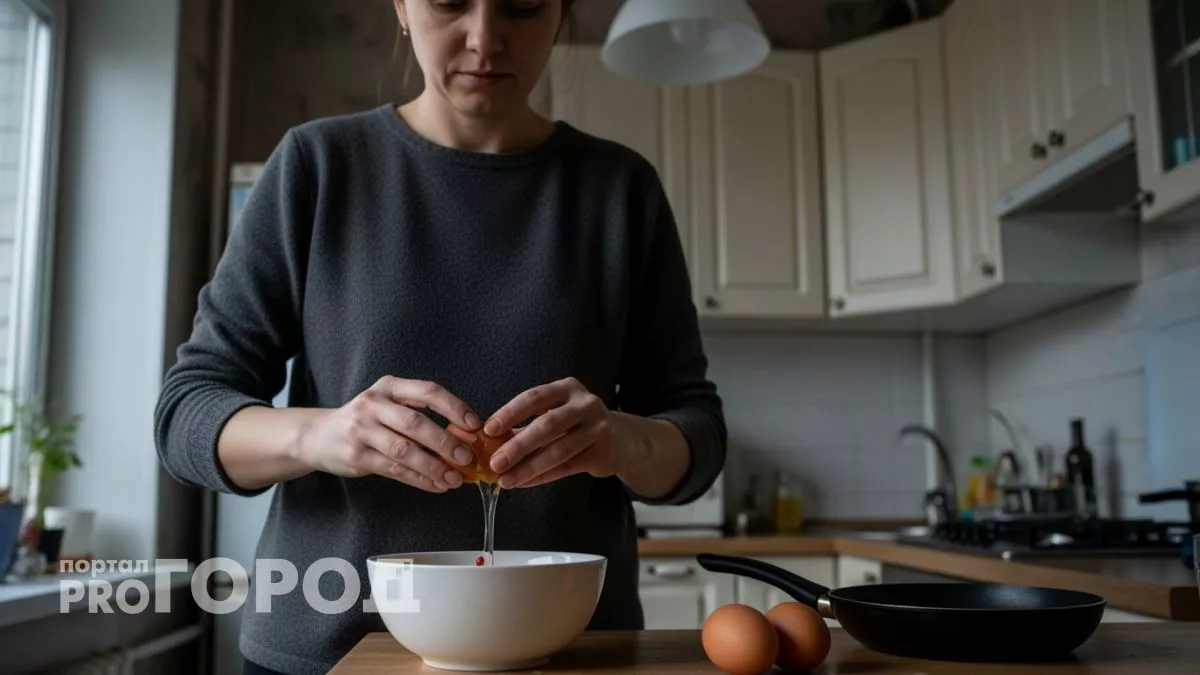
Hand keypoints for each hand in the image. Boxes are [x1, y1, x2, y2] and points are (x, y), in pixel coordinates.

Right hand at [295, 376, 481, 491]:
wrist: (318, 435)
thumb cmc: (365, 420)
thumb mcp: (387, 405)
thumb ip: (418, 414)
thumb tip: (463, 436)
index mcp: (389, 386)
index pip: (428, 391)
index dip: (454, 407)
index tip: (474, 424)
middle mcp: (373, 404)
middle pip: (416, 423)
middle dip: (446, 442)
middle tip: (468, 457)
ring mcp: (362, 430)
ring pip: (405, 451)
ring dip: (434, 467)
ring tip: (454, 479)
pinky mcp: (356, 456)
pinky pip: (394, 470)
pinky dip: (419, 479)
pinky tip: (436, 485)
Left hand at [483, 377, 627, 488]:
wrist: (622, 440)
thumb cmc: (578, 424)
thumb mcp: (556, 414)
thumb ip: (526, 425)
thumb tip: (490, 443)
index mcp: (567, 388)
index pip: (534, 397)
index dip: (510, 413)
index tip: (489, 429)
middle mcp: (585, 404)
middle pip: (547, 425)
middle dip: (518, 446)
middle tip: (495, 462)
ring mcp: (597, 428)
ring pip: (558, 450)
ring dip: (528, 467)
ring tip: (506, 479)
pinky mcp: (602, 453)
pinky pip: (567, 467)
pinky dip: (542, 476)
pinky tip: (524, 482)